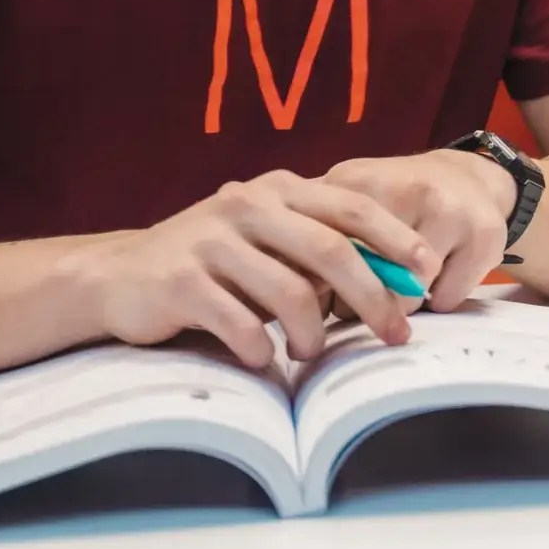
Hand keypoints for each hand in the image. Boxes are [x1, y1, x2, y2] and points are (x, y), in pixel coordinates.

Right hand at [73, 169, 435, 367]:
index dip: (397, 237)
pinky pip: (240, 324)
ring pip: (290, 293)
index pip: (353, 206)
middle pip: (331, 251)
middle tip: (396, 332)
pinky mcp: (180, 281)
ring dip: (312, 333)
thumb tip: (395, 278)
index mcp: (278, 189)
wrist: (119, 278)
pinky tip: (261, 359)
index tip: (428, 269)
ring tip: (309, 352)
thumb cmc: (213, 265)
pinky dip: (260, 349)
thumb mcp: (269, 240)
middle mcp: (248, 206)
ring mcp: (211, 241)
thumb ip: (318, 248)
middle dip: (373, 296)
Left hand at [318, 149, 516, 312]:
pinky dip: (441, 302)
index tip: (322, 297)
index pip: (322, 257)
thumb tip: (283, 297)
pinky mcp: (482, 234)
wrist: (469, 177)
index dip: (318, 286)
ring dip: (403, 307)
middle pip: (364, 282)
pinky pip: (446, 301)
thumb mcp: (349, 202)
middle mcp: (403, 188)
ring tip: (407, 284)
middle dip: (362, 301)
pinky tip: (441, 278)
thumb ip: (315, 238)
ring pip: (407, 298)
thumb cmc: (396, 200)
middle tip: (369, 293)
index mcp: (356, 181)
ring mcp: (447, 209)